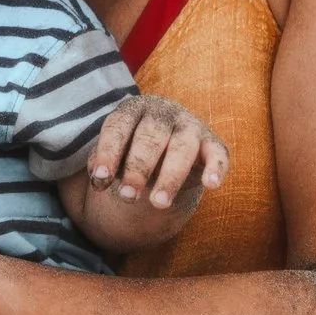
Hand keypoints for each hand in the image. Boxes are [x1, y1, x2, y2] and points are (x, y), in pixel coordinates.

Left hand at [88, 95, 227, 213]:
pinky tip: (211, 185)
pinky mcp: (212, 142)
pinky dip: (216, 168)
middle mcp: (162, 113)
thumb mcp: (115, 154)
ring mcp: (190, 125)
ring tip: (158, 204)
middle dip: (137, 169)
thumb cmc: (132, 150)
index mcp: (133, 110)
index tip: (100, 179)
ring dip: (170, 177)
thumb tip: (97, 179)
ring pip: (181, 148)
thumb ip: (103, 165)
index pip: (118, 127)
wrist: (168, 146)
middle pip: (149, 139)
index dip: (109, 153)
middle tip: (127, 197)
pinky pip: (217, 154)